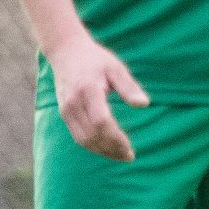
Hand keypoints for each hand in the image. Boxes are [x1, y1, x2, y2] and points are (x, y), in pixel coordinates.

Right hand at [48, 35, 148, 160]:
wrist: (66, 52)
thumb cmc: (96, 59)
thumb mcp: (115, 68)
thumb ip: (128, 86)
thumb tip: (144, 104)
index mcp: (88, 90)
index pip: (101, 122)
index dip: (116, 138)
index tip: (130, 148)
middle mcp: (74, 102)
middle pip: (92, 135)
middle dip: (111, 149)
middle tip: (129, 156)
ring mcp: (66, 109)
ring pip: (83, 140)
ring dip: (102, 151)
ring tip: (120, 156)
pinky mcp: (64, 114)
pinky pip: (77, 136)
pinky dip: (93, 146)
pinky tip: (107, 148)